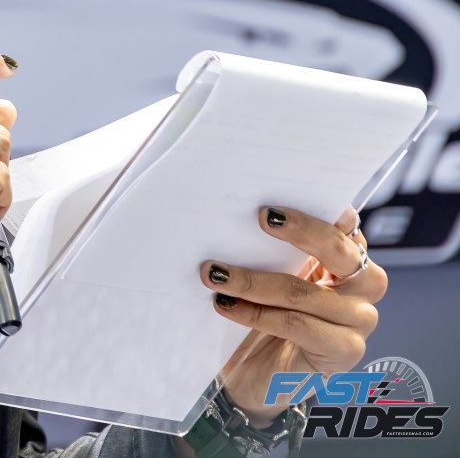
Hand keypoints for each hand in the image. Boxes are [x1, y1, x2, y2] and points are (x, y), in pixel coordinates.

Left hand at [200, 206, 384, 426]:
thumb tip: (241, 211)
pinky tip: (226, 306)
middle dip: (300, 231)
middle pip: (340, 252)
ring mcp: (359, 321)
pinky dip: (257, 314)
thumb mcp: (266, 275)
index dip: (320, 211)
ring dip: (252, 281)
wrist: (256, 377)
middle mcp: (362, 287)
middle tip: (261, 217)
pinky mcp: (345, 351)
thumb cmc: (261, 318)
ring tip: (213, 273)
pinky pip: (298, 325)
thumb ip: (270, 247)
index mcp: (347, 260)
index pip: (345, 226)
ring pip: (305, 292)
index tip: (285, 199)